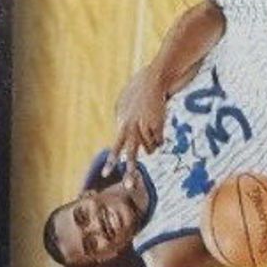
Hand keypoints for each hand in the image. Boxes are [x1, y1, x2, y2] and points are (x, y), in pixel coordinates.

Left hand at [101, 66, 166, 185]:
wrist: (153, 80)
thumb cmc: (140, 92)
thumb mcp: (127, 108)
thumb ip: (124, 122)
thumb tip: (125, 134)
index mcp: (123, 124)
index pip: (116, 146)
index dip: (111, 161)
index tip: (106, 174)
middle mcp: (132, 127)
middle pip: (131, 153)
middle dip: (130, 170)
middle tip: (129, 185)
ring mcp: (145, 126)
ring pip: (150, 148)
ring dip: (152, 143)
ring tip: (152, 126)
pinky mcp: (157, 124)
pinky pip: (160, 140)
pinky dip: (160, 135)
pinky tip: (159, 122)